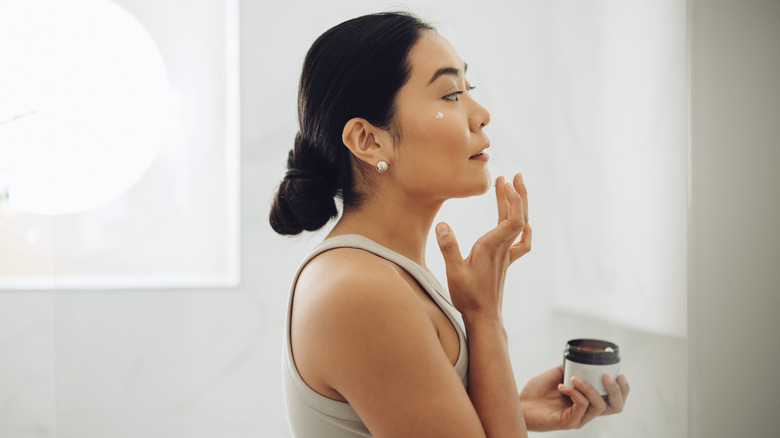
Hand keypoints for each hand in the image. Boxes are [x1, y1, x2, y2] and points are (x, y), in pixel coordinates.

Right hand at [435, 174, 531, 317]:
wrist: (483, 317)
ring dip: (517, 204)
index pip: (513, 220)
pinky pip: (520, 241)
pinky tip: (522, 222)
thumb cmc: (468, 297)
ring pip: (519, 225)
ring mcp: (506, 255)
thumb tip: (442, 225)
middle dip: (518, 194)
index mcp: (492, 247)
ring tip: (510, 186)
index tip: (505, 182)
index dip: (513, 199)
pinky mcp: (504, 261)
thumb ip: (449, 248)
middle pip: (520, 216)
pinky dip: (523, 228)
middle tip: (513, 175)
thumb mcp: (453, 272)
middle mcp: (502, 248)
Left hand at [519, 364, 629, 430]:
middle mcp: (587, 412)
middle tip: (606, 377)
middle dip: (616, 391)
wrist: (519, 402)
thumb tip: (584, 354)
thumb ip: (572, 367)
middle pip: (616, 407)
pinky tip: (563, 386)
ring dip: (589, 387)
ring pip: (599, 405)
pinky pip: (581, 406)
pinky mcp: (569, 422)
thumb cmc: (536, 391)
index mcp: (587, 401)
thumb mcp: (558, 374)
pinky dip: (575, 392)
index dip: (623, 389)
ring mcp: (579, 418)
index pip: (614, 401)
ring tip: (573, 378)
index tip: (619, 373)